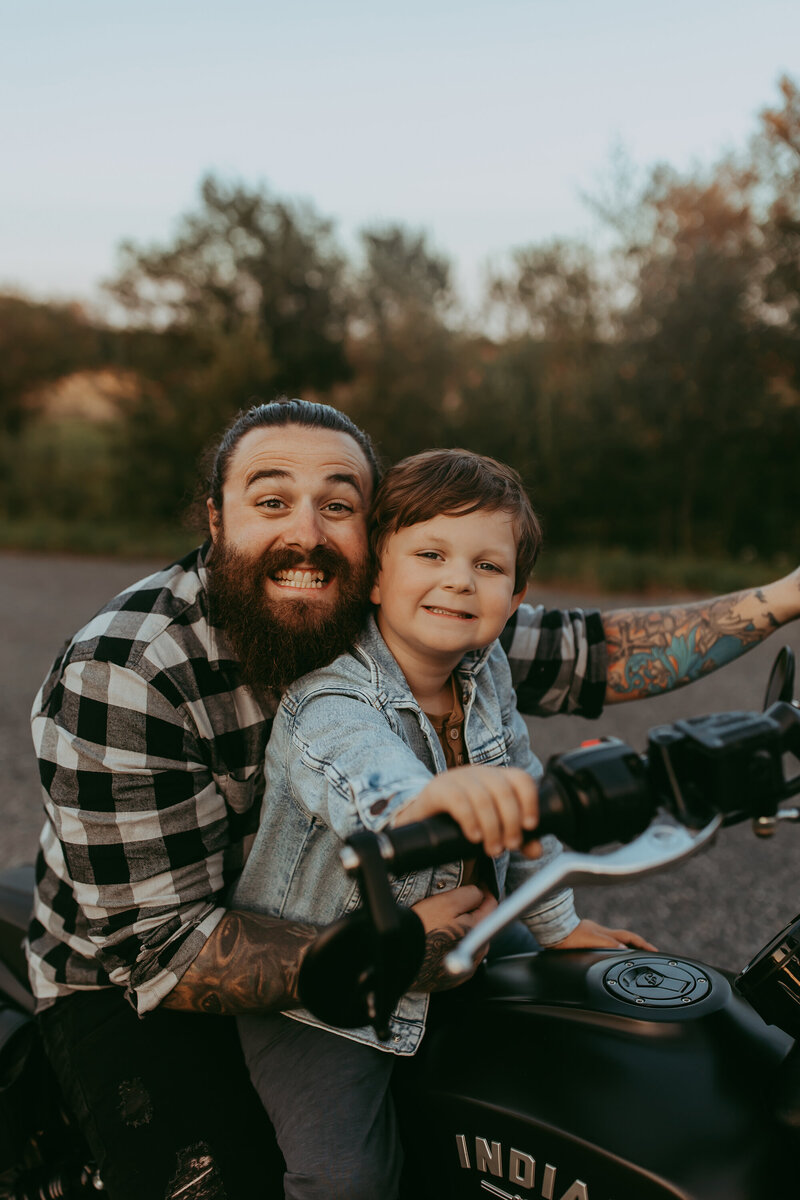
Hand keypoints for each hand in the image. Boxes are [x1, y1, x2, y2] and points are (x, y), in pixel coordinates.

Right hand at [394, 766, 540, 858]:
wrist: (423, 819)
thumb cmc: (463, 822)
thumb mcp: (493, 828)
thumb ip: (516, 837)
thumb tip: (537, 850)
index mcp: (496, 777)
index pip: (521, 779)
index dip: (530, 801)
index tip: (530, 826)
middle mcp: (478, 773)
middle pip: (503, 791)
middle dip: (511, 822)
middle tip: (509, 845)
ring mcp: (457, 778)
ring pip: (482, 798)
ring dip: (492, 827)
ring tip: (493, 849)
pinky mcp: (437, 789)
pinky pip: (458, 801)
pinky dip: (470, 821)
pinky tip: (474, 837)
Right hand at [411, 885, 496, 990]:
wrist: (399, 957)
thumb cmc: (422, 928)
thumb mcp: (448, 901)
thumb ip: (470, 895)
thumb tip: (480, 893)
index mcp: (479, 933)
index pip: (492, 907)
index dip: (484, 892)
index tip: (477, 886)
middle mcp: (476, 955)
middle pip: (481, 927)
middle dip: (472, 914)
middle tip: (453, 906)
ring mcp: (463, 971)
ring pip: (468, 944)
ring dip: (461, 932)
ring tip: (440, 925)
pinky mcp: (449, 981)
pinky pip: (455, 959)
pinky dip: (450, 948)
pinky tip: (435, 942)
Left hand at [548, 918, 656, 951]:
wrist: (553, 931)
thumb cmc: (569, 936)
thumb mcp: (590, 940)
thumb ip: (608, 944)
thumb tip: (625, 950)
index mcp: (606, 934)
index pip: (630, 938)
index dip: (643, 945)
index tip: (655, 951)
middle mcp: (602, 933)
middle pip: (626, 939)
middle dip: (639, 946)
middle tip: (650, 954)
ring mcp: (595, 935)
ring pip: (616, 942)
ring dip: (627, 947)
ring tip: (636, 957)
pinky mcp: (587, 939)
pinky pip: (607, 944)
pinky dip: (615, 949)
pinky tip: (613, 956)